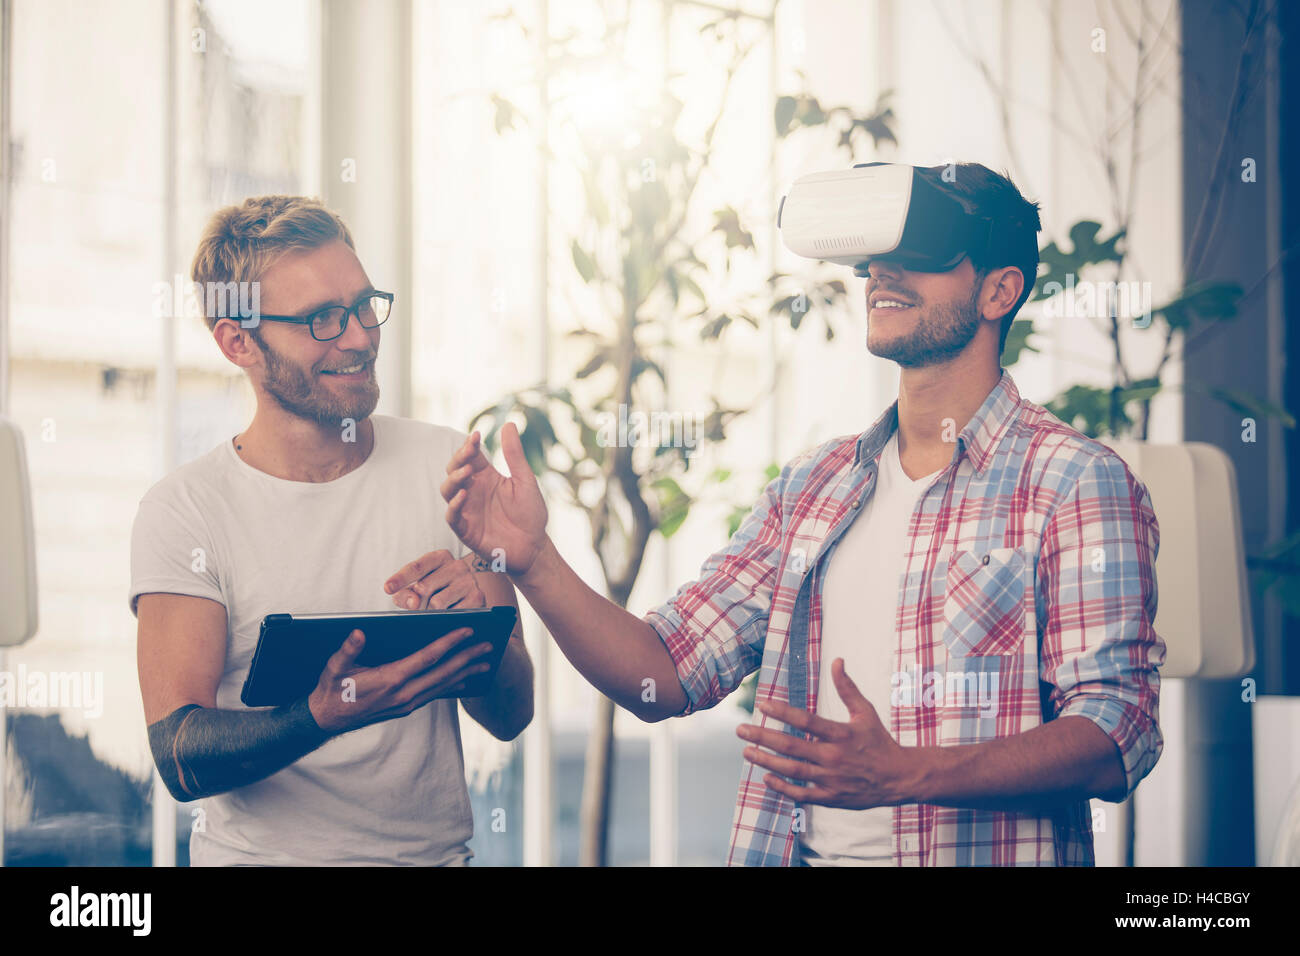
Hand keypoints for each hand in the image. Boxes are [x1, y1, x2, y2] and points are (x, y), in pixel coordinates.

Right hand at [307, 627, 494, 733]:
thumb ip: (348, 650)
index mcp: (390, 679)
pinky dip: (452, 684)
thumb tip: (358, 632)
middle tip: (490, 646)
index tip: (468, 630)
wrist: (327, 719)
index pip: (428, 657)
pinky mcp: (406, 707)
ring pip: (443, 685)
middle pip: (443, 672)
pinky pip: (435, 693)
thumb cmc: (331, 689)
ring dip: (466, 672)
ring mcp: (407, 702)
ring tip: (486, 662)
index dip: (450, 643)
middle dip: (468, 658)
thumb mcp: (335, 668)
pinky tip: (464, 678)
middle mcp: (404, 693)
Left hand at [384, 549, 486, 609]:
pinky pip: (452, 614)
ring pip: (437, 603)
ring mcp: (469, 581)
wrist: (469, 597)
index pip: (417, 567)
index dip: (401, 578)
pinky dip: (446, 618)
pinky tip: (449, 612)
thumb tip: (414, 602)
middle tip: (420, 606)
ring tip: (437, 609)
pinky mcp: (477, 597)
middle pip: (424, 587)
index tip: (388, 588)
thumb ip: (407, 594)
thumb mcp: (418, 588)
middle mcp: (457, 565)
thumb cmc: (438, 590)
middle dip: (417, 601)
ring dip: (431, 612)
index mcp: (440, 557)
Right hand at [440, 423, 547, 576]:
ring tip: (467, 472)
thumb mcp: (524, 480)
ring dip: (454, 480)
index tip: (475, 435)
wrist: (535, 547)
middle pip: (454, 470)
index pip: (470, 457)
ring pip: (448, 491)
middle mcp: (473, 491)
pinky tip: (463, 496)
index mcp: (486, 477)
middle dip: (458, 460)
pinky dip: (454, 506)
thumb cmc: (530, 514)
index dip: (468, 446)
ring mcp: (467, 510)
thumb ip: (514, 455)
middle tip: (469, 454)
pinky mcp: (466, 530)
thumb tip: (508, 423)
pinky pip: (452, 517)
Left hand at [735, 658, 917, 808]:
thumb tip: (837, 661)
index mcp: (841, 734)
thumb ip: (847, 688)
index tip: (761, 703)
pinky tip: (766, 778)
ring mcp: (831, 779)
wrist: (900, 778)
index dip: (782, 711)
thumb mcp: (865, 712)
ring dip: (766, 762)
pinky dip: (783, 788)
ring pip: (792, 770)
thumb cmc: (880, 741)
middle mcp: (834, 756)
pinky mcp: (832, 798)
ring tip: (747, 752)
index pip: (805, 720)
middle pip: (791, 746)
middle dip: (763, 737)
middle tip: (740, 730)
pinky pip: (802, 794)